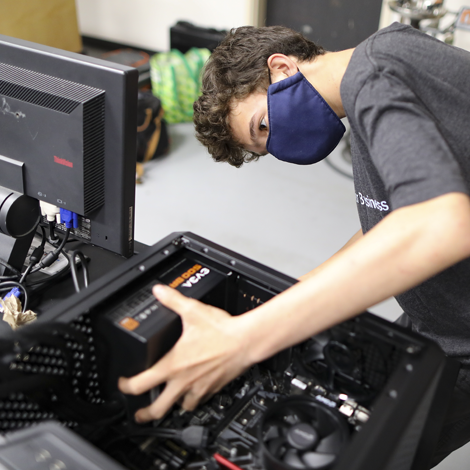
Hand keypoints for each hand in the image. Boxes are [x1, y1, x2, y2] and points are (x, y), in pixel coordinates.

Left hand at [118, 284, 251, 422]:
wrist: (245, 341)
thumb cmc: (221, 331)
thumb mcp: (192, 311)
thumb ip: (173, 300)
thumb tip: (159, 291)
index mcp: (173, 365)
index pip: (141, 384)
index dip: (126, 387)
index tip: (123, 384)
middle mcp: (184, 381)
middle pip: (158, 410)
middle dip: (146, 414)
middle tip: (140, 414)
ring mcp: (199, 388)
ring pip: (181, 408)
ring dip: (173, 406)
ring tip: (169, 403)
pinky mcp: (213, 389)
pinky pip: (200, 401)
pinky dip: (193, 399)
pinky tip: (193, 391)